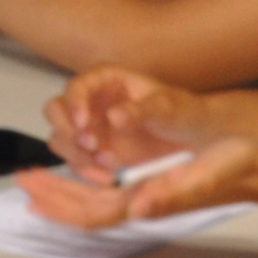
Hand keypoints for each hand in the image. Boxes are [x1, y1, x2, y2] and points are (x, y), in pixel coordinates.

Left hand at [19, 135, 257, 227]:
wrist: (257, 167)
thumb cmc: (235, 167)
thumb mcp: (205, 174)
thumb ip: (173, 192)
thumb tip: (138, 208)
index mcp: (148, 201)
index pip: (92, 213)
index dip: (59, 205)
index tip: (32, 193)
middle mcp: (141, 201)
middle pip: (84, 209)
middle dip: (50, 196)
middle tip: (22, 179)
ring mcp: (144, 193)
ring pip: (92, 199)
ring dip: (62, 189)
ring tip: (38, 176)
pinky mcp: (150, 182)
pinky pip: (106, 188)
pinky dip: (83, 181)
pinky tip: (75, 171)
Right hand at [43, 67, 220, 178]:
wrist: (200, 140)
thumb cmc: (186, 113)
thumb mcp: (169, 108)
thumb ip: (142, 110)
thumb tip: (114, 116)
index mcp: (107, 80)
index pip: (77, 86)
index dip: (74, 104)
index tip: (85, 125)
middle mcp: (93, 102)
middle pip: (57, 111)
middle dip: (69, 132)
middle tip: (92, 148)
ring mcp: (91, 128)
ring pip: (62, 138)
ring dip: (77, 155)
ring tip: (109, 167)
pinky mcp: (95, 152)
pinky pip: (76, 160)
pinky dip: (86, 170)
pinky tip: (108, 177)